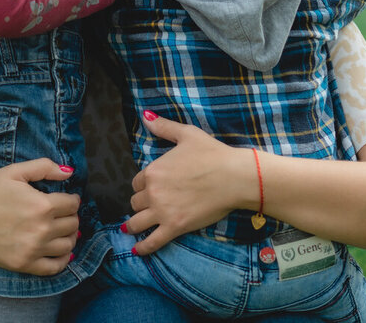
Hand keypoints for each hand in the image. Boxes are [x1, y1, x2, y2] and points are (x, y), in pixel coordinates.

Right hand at [0, 159, 80, 274]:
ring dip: (69, 236)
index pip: (73, 204)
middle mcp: (41, 229)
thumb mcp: (14, 172)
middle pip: (73, 224)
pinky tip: (60, 251)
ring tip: (61, 230)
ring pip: (68, 245)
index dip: (72, 199)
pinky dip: (63, 259)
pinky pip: (55, 267)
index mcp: (42, 205)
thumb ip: (44, 167)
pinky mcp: (24, 264)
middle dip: (70, 216)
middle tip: (62, 213)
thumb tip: (69, 172)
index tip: (66, 199)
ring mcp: (33, 249)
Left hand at [122, 112, 250, 255]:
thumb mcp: (186, 134)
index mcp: (153, 170)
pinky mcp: (175, 227)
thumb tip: (145, 116)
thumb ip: (164, 127)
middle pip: (136, 202)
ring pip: (137, 222)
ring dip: (133, 225)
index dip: (144, 185)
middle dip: (141, 203)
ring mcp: (163, 211)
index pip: (137, 182)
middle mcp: (153, 192)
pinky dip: (142, 248)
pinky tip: (137, 250)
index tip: (151, 188)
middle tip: (149, 206)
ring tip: (131, 229)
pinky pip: (152, 241)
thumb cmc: (212, 154)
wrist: (233, 177)